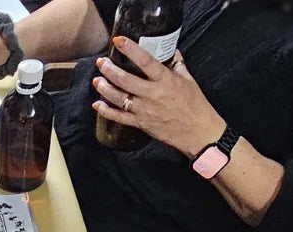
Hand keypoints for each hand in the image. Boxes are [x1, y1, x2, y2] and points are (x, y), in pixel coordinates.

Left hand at [92, 39, 224, 157]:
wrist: (196, 130)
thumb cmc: (194, 104)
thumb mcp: (187, 79)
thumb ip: (176, 64)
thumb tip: (170, 50)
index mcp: (164, 80)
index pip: (145, 60)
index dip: (130, 50)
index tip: (119, 41)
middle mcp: (152, 94)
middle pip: (125, 80)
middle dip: (110, 69)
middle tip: (101, 62)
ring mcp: (144, 110)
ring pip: (118, 98)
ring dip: (105, 88)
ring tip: (97, 80)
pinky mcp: (140, 123)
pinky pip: (119, 117)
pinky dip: (106, 111)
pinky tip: (97, 104)